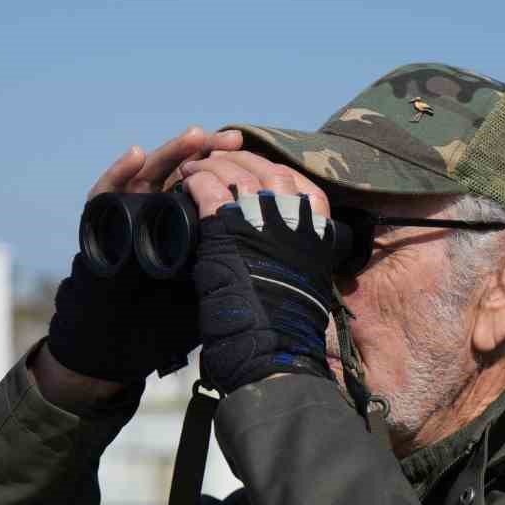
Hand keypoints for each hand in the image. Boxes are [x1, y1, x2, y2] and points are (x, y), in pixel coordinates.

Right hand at [44, 128, 242, 386]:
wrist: (125, 337)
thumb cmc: (173, 312)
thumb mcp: (216, 282)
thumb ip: (239, 258)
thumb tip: (288, 245)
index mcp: (191, 219)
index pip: (210, 183)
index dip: (233, 167)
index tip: (254, 153)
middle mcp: (160, 208)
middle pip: (185, 171)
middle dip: (212, 152)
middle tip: (233, 138)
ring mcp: (130, 212)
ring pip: (151, 173)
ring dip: (173, 152)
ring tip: (194, 137)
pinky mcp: (101, 221)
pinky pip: (106, 192)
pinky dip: (119, 172)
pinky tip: (137, 154)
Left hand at [179, 151, 336, 392]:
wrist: (273, 344)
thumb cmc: (288, 319)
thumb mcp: (307, 272)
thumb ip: (300, 245)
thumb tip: (292, 236)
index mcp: (318, 222)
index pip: (292, 178)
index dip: (266, 169)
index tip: (250, 168)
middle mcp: (295, 211)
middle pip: (264, 168)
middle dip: (237, 160)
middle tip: (216, 160)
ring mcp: (263, 214)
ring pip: (234, 171)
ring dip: (212, 165)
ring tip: (195, 167)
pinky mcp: (229, 224)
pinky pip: (209, 187)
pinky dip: (195, 180)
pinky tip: (186, 181)